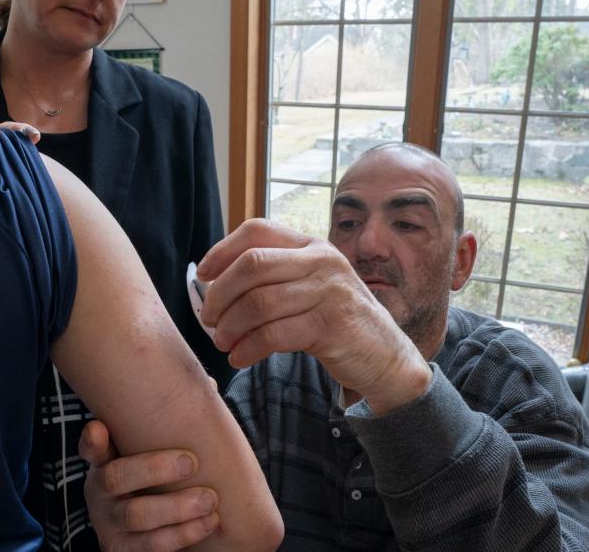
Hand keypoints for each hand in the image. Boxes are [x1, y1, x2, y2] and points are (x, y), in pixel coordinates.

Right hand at [79, 420, 218, 551]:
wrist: (140, 535)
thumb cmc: (154, 481)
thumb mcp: (152, 452)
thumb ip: (170, 423)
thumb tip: (212, 385)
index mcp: (104, 463)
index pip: (91, 448)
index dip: (92, 440)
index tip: (99, 427)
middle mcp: (100, 493)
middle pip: (116, 479)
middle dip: (154, 469)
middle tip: (191, 462)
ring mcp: (110, 525)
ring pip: (137, 517)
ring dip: (177, 509)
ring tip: (209, 500)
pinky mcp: (123, 551)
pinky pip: (152, 547)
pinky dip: (184, 535)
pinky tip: (209, 523)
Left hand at [197, 219, 430, 413]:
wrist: (386, 358)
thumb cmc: (336, 321)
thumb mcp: (310, 286)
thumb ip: (275, 276)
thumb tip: (213, 278)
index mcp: (312, 245)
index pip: (257, 230)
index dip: (222, 250)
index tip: (203, 274)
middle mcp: (322, 261)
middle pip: (252, 265)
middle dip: (220, 294)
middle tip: (209, 318)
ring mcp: (330, 292)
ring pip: (258, 302)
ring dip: (230, 326)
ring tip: (222, 342)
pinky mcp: (332, 326)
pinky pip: (273, 334)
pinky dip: (248, 348)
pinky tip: (240, 357)